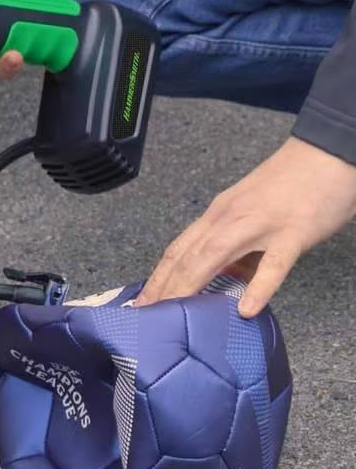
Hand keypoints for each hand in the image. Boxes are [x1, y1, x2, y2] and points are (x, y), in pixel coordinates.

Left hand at [135, 136, 355, 317]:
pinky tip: (247, 309)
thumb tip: (221, 281)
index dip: (157, 277)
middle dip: (162, 288)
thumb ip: (233, 248)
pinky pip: (274, 263)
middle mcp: (228, 218)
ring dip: (189, 286)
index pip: (177, 250)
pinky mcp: (293, 232)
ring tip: (174, 316)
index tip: (141, 303)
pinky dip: (259, 287)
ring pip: (214, 256)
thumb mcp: (248, 215)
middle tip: (146, 316)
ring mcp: (259, 225)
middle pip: (186, 256)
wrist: (328, 151)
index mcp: (217, 215)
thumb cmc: (288, 186)